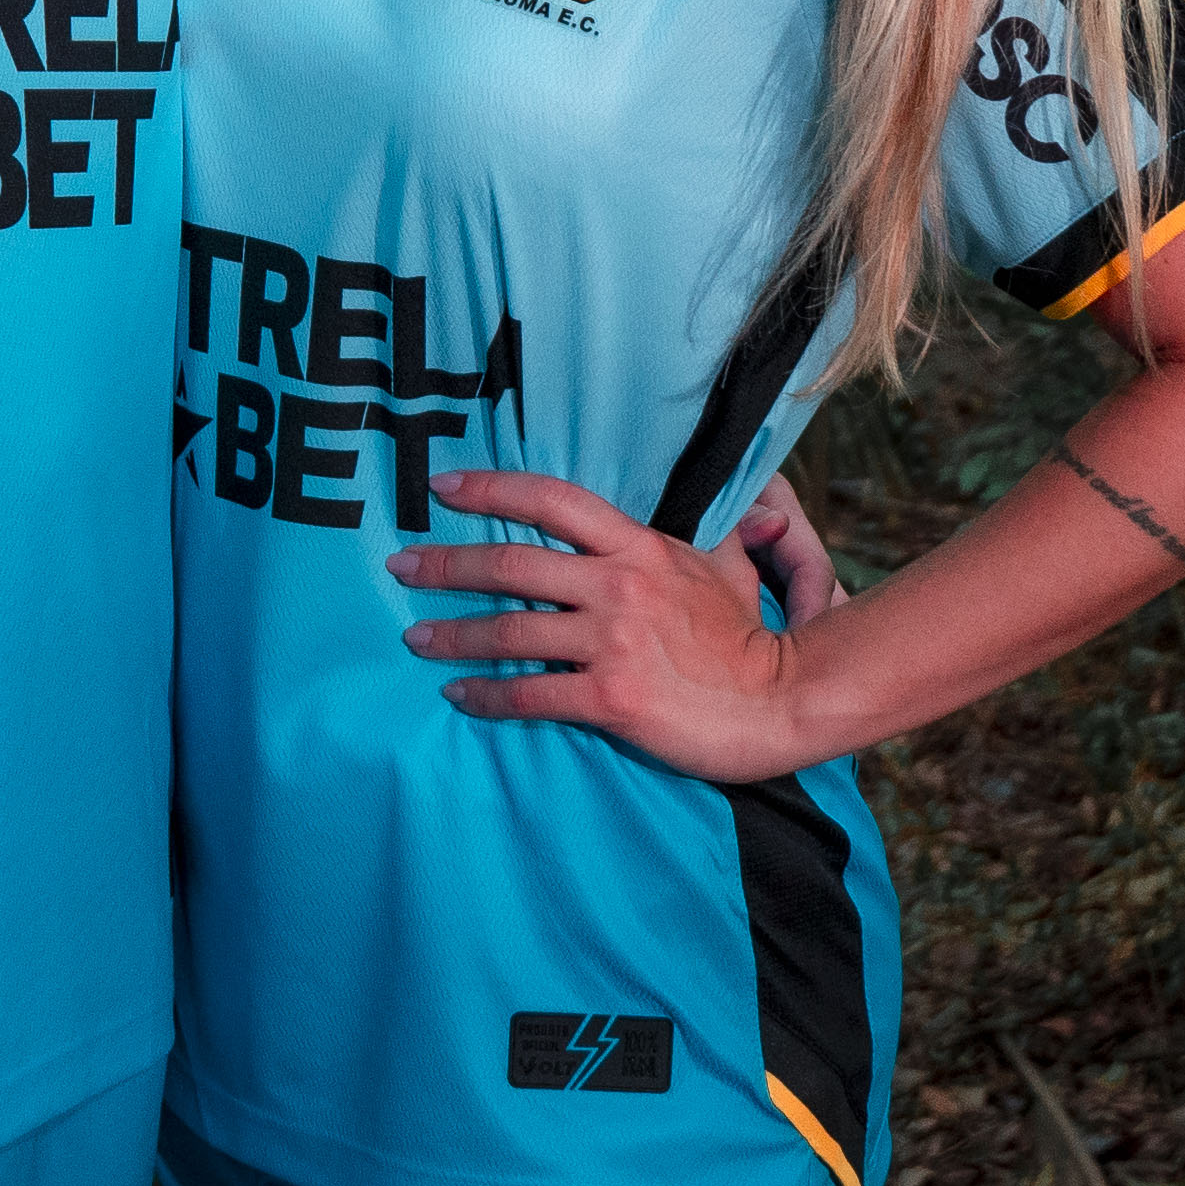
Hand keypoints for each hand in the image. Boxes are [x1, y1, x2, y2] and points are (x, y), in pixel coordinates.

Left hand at [392, 470, 834, 786]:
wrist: (783, 699)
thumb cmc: (749, 638)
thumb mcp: (722, 567)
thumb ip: (689, 536)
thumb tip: (680, 511)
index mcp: (639, 548)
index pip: (552, 500)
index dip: (491, 488)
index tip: (443, 486)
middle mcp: (618, 586)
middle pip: (510, 564)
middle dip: (445, 565)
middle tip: (401, 567)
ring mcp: (613, 643)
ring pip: (509, 632)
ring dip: (453, 635)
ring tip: (416, 639)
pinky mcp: (610, 698)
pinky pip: (529, 696)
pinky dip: (486, 695)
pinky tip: (460, 695)